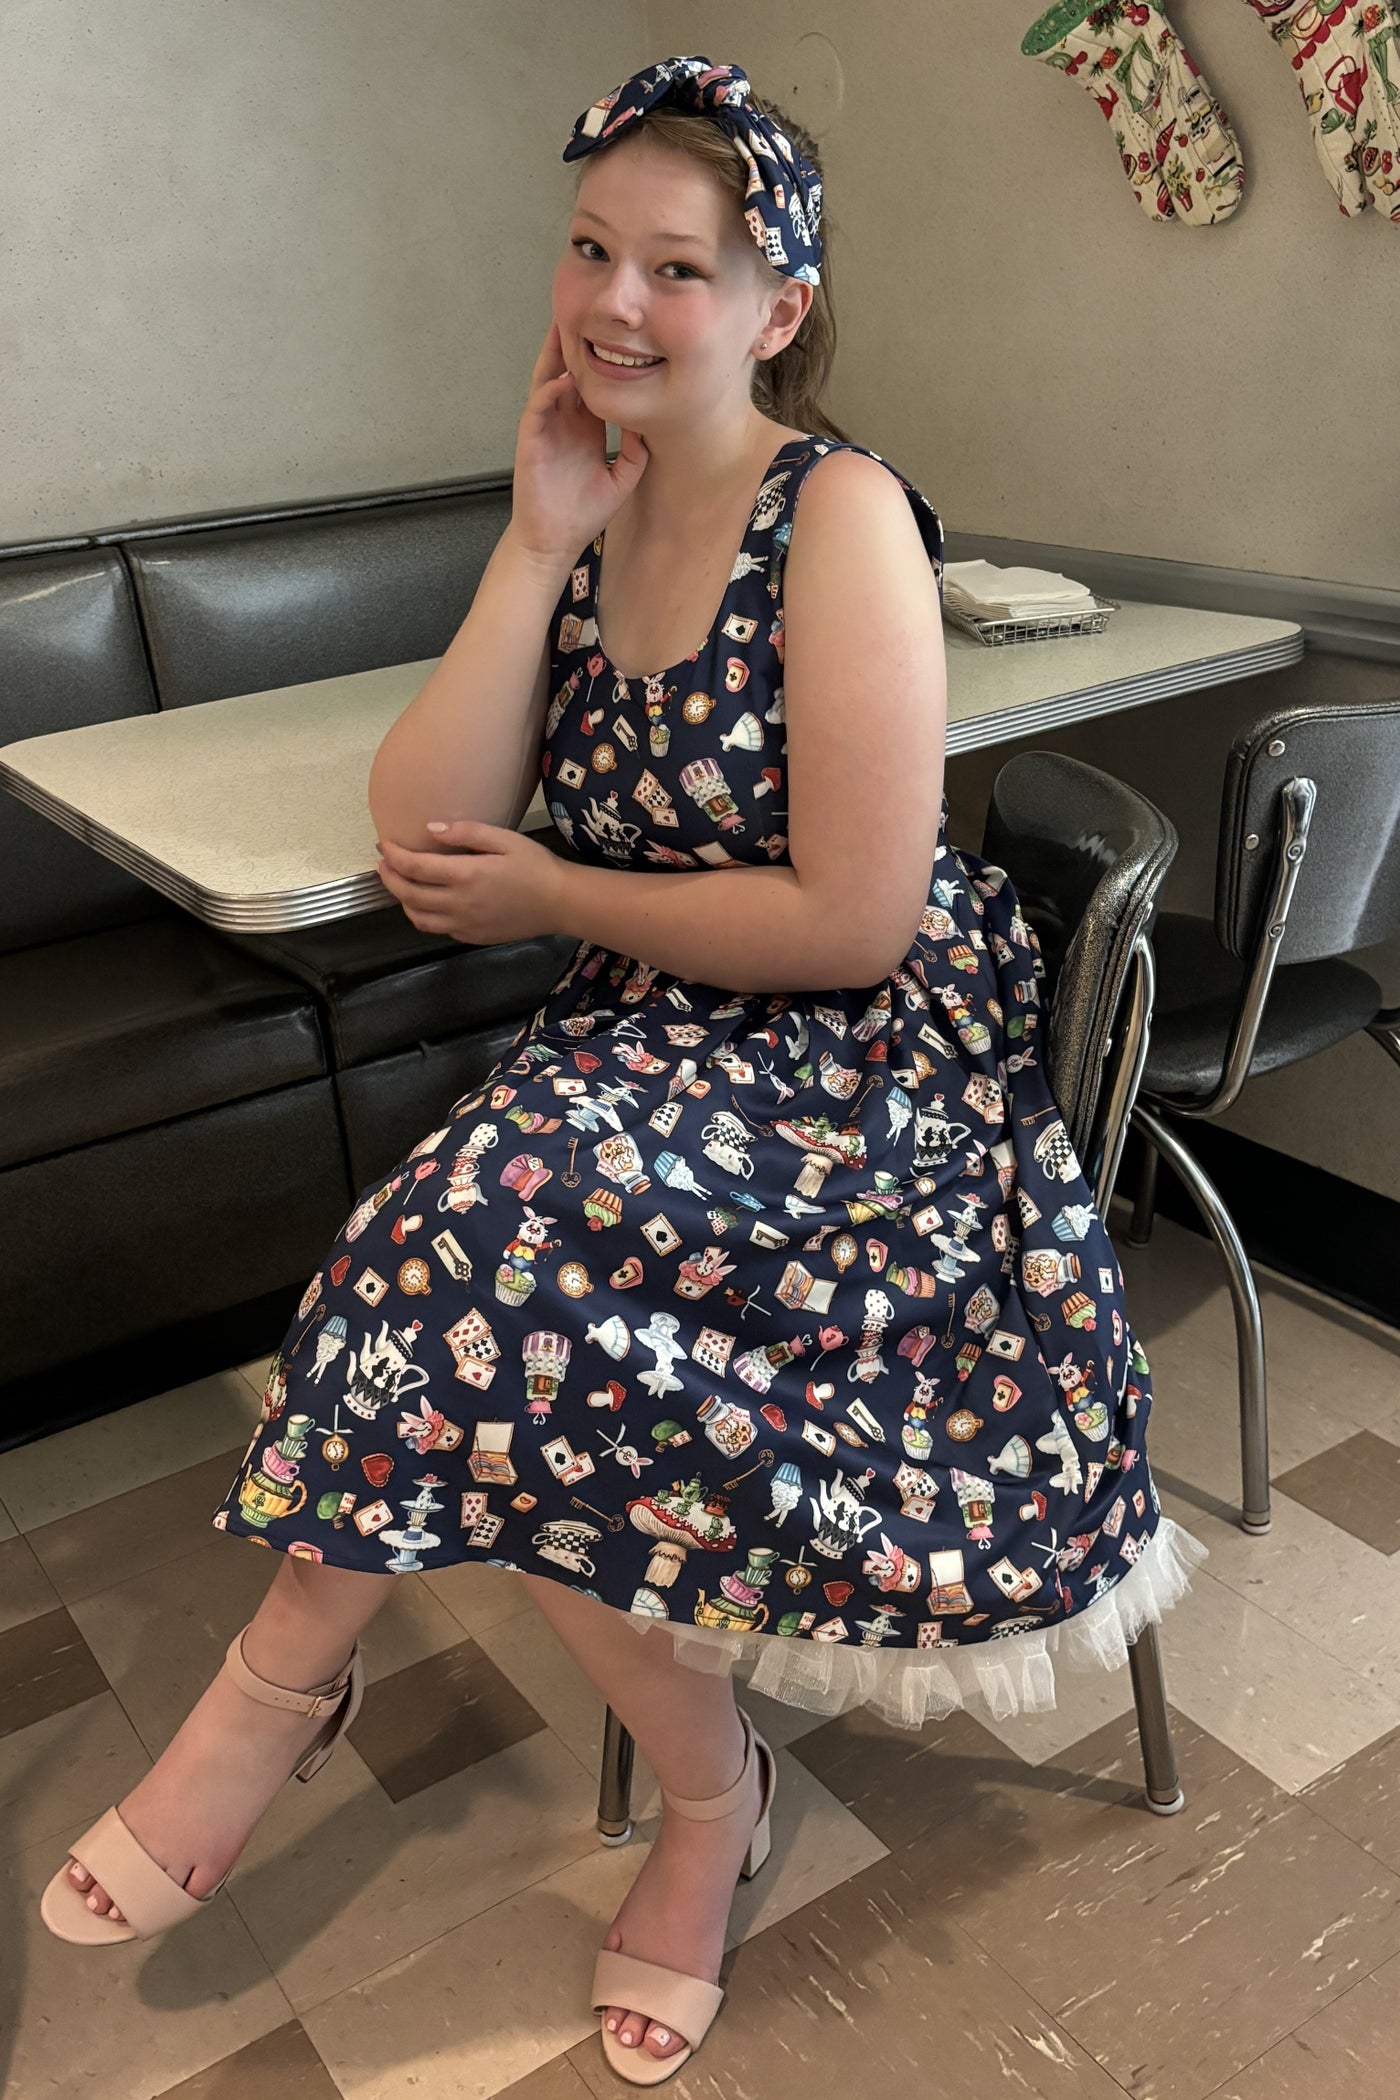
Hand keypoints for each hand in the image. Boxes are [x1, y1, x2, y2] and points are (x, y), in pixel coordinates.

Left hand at [375, 820, 566, 944]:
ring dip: (402, 900)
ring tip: (401, 884)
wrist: (561, 904)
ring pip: (418, 918)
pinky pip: (437, 929)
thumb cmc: (536, 866)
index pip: (414, 867)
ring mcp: (464, 925)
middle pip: (408, 894)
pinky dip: (423, 916)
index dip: (393, 855)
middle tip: (384, 863)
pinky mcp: (472, 937)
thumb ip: (466, 832)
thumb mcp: (505, 839)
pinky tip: (427, 903)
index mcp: (465, 876)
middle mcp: (458, 904)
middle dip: (389, 878)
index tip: (384, 844)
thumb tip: (430, 829)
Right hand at [510, 318, 651, 564]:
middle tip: (591, 310)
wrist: (554, 540)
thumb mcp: (622, 477)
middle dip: (579, 341)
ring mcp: (546, 425)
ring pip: (550, 378)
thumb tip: (652, 422)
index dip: (607, 358)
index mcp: (586, 425)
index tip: (625, 334)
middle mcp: (565, 419)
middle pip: (571, 370)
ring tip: (566, 323)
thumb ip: (637, 450)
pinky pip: (538, 406)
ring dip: (556, 353)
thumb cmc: (584, 512)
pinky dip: (550, 390)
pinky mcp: (531, 438)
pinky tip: (563, 377)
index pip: (595, 382)